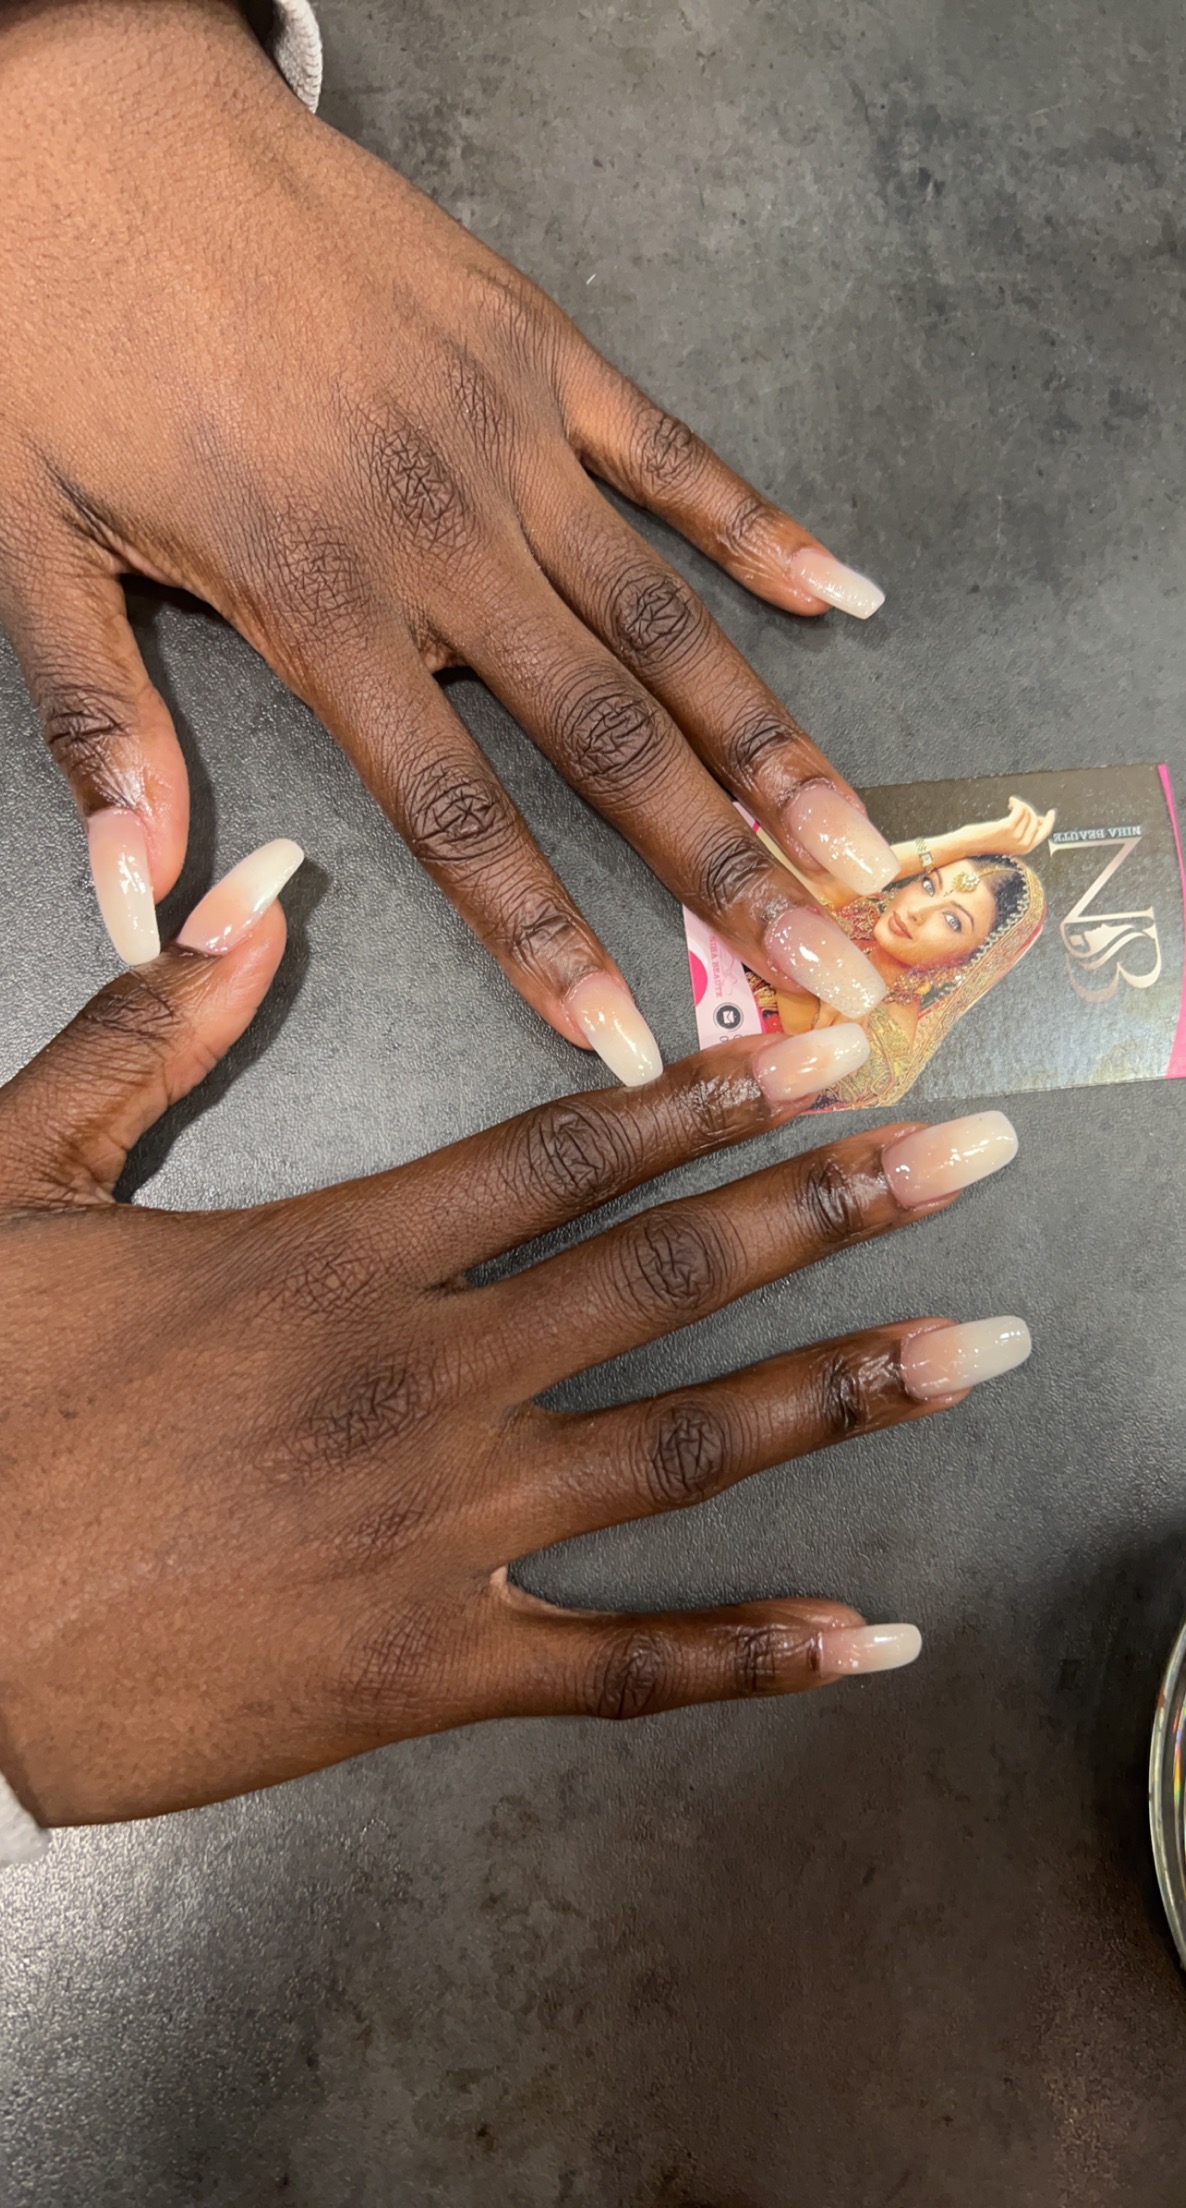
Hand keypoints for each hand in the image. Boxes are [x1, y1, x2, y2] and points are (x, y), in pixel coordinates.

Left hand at [0, 0, 895, 1084]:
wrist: (89, 102)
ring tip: (857, 845)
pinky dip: (763, 531)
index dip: (547, 944)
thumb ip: (104, 730)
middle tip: (822, 976)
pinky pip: (677, 454)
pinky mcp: (539, 348)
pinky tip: (844, 600)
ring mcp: (507, 432)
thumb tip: (142, 904)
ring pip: (668, 619)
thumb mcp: (29, 538)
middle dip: (722, 874)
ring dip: (773, 745)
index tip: (629, 1042)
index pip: (454, 818)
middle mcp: (436, 530)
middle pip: (607, 740)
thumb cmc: (48, 314)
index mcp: (312, 596)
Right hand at [0, 851, 1028, 1828]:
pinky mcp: (425, 1671)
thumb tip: (247, 887)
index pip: (565, 1152)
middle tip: (969, 1155)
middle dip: (833, 1202)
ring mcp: (440, 1532)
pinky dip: (751, 1653)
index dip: (710, 1097)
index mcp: (335, 1259)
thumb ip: (146, 1033)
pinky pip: (621, 1665)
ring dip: (844, 1386)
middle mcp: (422, 1381)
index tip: (824, 1055)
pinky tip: (865, 1631)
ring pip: (683, 1445)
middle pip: (667, 1271)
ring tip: (978, 1345)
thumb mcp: (13, 1179)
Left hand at [963, 796, 1056, 861]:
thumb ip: (1024, 831)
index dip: (1049, 822)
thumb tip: (1039, 819)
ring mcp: (1016, 837)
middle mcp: (1023, 845)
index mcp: (1025, 849)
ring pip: (1028, 813)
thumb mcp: (1009, 838)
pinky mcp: (1008, 828)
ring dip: (1021, 804)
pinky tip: (1010, 802)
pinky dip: (1017, 803)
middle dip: (1029, 809)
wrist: (967, 845)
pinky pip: (1021, 810)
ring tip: (1011, 804)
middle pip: (1036, 820)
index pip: (1044, 833)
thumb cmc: (985, 841)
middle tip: (1017, 804)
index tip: (1051, 812)